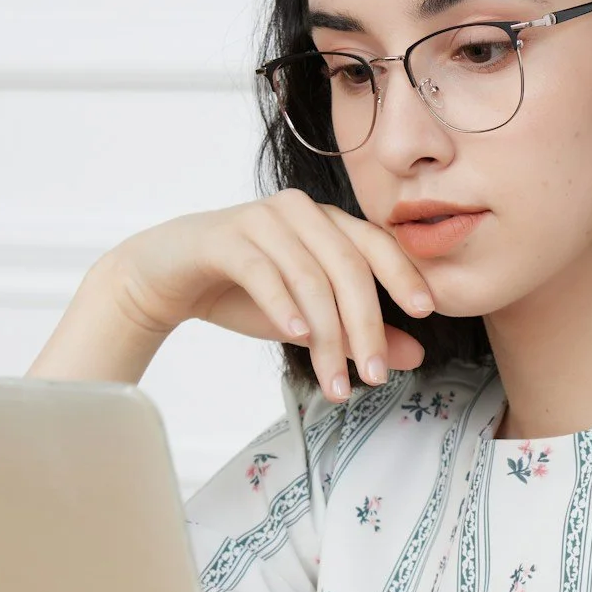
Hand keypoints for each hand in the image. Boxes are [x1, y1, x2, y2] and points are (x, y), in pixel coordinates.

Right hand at [103, 190, 437, 401]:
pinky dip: (284, 306)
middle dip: (366, 325)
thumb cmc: (240, 292)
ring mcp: (260, 218)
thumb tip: (415, 355)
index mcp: (325, 221)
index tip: (426, 313)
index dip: (403, 275)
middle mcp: (298, 211)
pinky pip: (263, 270)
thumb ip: (357, 331)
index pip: (375, 244)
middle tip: (375, 375)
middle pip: (348, 266)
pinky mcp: (223, 236)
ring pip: (309, 276)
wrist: (165, 277)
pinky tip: (297, 337)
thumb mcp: (307, 318)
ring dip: (327, 335)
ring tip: (335, 380)